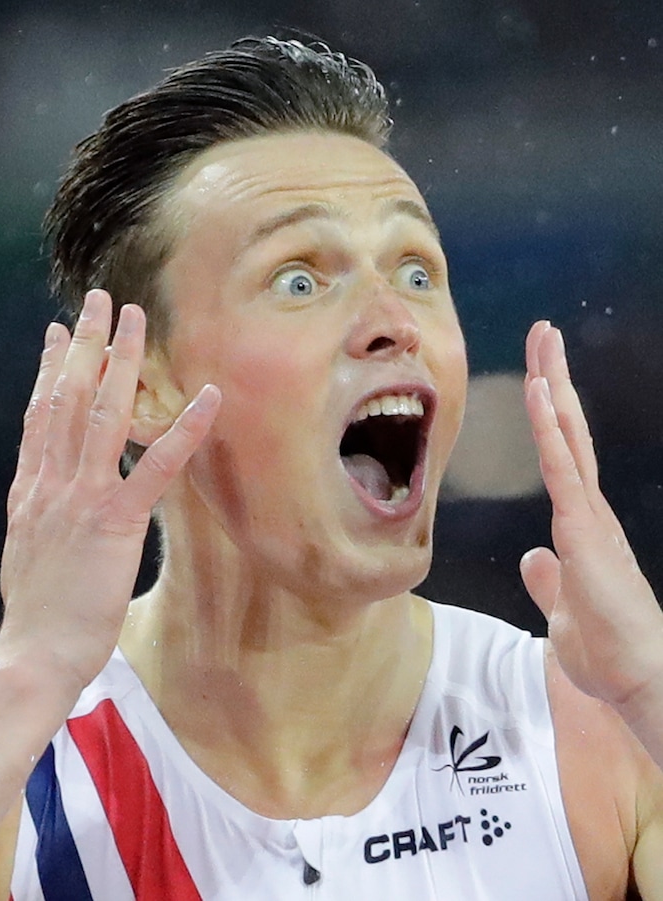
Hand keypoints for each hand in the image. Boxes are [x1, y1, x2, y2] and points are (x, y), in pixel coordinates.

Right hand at [0, 289, 219, 696]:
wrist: (34, 653)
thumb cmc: (37, 612)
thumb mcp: (26, 549)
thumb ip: (39, 512)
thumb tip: (51, 494)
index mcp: (30, 489)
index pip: (39, 415)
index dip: (48, 370)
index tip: (57, 334)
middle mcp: (51, 481)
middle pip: (66, 397)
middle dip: (83, 344)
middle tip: (98, 300)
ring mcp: (82, 497)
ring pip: (101, 413)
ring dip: (120, 360)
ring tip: (134, 317)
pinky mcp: (115, 521)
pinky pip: (156, 466)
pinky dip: (184, 429)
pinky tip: (209, 398)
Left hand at [520, 321, 662, 712]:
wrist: (639, 680)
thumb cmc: (608, 652)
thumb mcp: (564, 612)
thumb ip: (549, 581)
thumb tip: (533, 556)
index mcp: (581, 525)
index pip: (562, 455)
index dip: (551, 414)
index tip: (541, 376)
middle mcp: (587, 509)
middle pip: (568, 430)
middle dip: (556, 379)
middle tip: (545, 334)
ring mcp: (587, 514)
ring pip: (567, 435)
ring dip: (554, 384)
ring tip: (544, 338)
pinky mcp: (584, 526)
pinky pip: (561, 465)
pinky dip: (549, 426)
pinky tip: (540, 391)